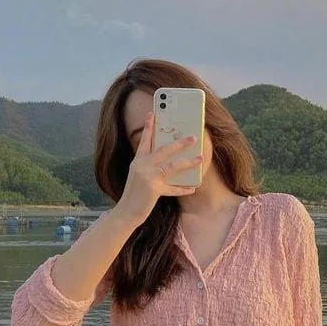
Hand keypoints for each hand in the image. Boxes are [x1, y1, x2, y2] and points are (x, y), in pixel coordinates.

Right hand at [117, 111, 202, 225]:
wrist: (126, 212)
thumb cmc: (135, 194)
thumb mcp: (139, 177)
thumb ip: (150, 167)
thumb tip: (170, 161)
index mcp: (137, 161)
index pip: (144, 141)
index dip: (148, 127)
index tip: (153, 113)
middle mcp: (142, 166)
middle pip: (164, 150)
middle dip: (180, 143)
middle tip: (192, 137)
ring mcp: (148, 177)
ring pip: (172, 166)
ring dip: (188, 162)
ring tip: (200, 158)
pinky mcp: (153, 189)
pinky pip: (173, 188)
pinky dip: (183, 189)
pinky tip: (193, 188)